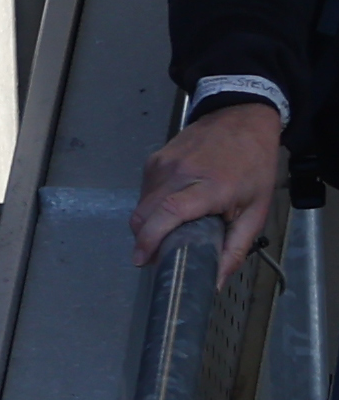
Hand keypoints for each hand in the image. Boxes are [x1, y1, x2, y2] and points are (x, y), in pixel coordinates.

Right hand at [139, 97, 284, 268]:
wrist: (239, 119)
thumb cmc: (254, 167)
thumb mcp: (257, 211)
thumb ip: (236, 248)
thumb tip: (216, 280)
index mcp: (209, 187)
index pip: (169, 212)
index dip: (151, 238)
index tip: (142, 260)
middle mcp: (178, 173)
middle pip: (146, 212)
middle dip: (144, 240)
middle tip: (156, 259)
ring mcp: (162, 163)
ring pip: (142, 203)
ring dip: (147, 224)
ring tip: (166, 235)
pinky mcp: (154, 158)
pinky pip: (145, 190)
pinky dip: (151, 207)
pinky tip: (169, 211)